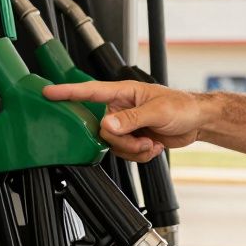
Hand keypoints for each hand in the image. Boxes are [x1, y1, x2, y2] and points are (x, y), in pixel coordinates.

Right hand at [42, 80, 205, 161]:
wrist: (197, 122)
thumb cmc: (182, 106)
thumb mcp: (157, 111)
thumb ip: (131, 119)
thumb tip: (107, 125)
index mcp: (123, 92)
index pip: (90, 91)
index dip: (67, 92)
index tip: (48, 92)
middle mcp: (120, 108)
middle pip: (103, 130)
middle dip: (123, 141)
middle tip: (143, 139)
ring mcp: (125, 124)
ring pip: (113, 145)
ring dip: (134, 149)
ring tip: (151, 142)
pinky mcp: (132, 138)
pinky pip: (125, 153)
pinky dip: (140, 154)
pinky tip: (153, 146)